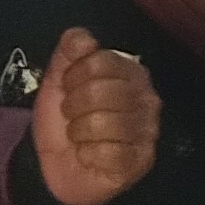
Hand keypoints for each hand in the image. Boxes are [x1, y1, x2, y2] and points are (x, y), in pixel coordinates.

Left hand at [30, 28, 160, 204]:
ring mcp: (147, 131)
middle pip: (100, 90)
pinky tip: (91, 155)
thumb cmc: (64, 122)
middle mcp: (147, 99)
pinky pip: (106, 151)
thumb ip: (68, 53)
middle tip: (72, 117)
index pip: (100, 61)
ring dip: (78, 132)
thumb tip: (82, 36)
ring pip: (101, 122)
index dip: (74, 76)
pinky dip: (88, 154)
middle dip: (73, 106)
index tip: (68, 90)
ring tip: (81, 136)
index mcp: (130, 73)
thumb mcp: (57, 82)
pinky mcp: (140, 161)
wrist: (57, 167)